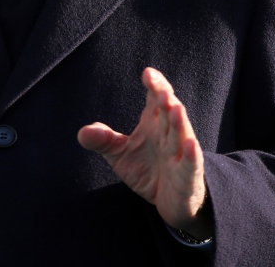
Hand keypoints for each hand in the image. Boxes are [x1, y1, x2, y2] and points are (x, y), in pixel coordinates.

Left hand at [77, 68, 212, 239]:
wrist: (169, 201)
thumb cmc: (147, 170)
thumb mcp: (119, 154)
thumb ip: (103, 141)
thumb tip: (83, 132)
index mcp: (155, 124)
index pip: (156, 100)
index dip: (155, 86)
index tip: (147, 73)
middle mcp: (169, 135)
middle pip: (170, 113)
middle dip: (166, 101)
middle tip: (161, 91)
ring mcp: (180, 155)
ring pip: (182, 135)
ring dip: (180, 122)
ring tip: (175, 108)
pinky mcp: (188, 177)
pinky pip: (191, 164)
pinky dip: (191, 155)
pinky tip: (190, 144)